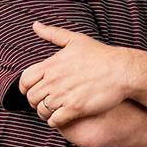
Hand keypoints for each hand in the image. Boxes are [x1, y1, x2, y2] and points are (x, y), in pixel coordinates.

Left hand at [18, 22, 135, 127]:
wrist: (122, 71)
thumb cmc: (100, 55)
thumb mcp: (75, 39)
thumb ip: (52, 33)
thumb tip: (35, 25)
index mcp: (51, 65)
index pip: (25, 80)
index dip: (25, 88)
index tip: (32, 90)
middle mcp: (54, 81)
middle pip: (32, 97)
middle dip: (36, 101)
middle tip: (45, 102)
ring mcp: (64, 95)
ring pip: (41, 110)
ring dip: (45, 113)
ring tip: (53, 111)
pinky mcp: (75, 108)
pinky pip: (54, 121)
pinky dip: (54, 121)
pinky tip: (61, 117)